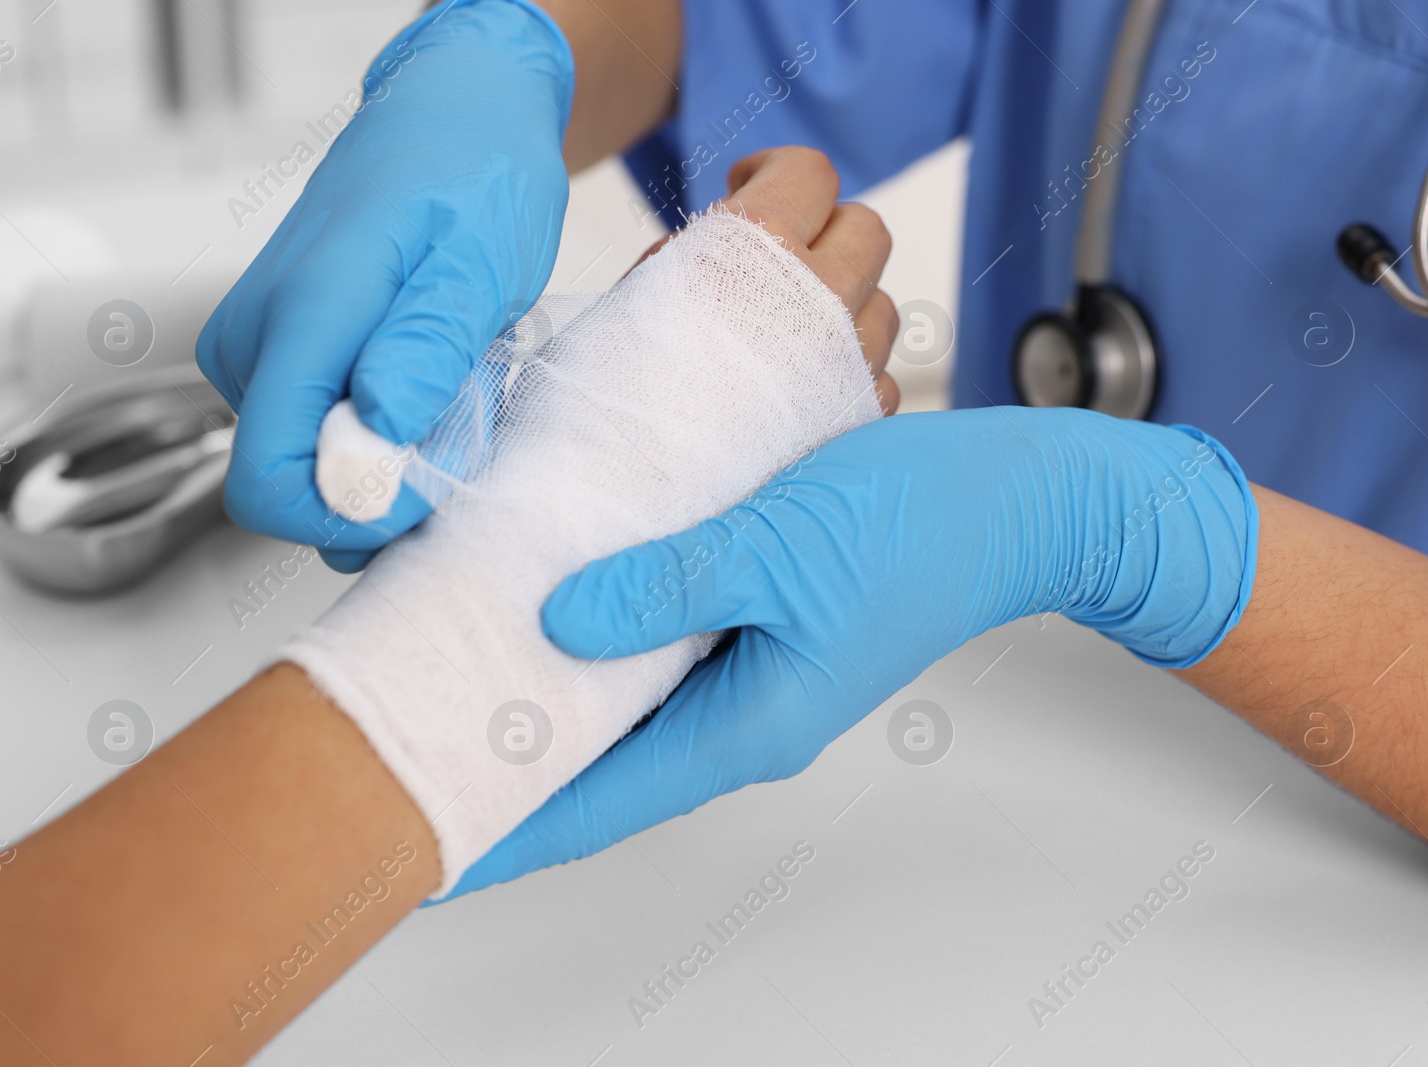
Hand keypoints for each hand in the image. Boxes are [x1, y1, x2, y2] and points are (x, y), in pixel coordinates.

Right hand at [196, 0, 572, 569]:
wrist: (455, 113)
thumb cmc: (474, 174)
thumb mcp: (480, 260)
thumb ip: (427, 349)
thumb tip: (377, 433)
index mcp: (303, 314)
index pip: (268, 480)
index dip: (349, 518)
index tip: (429, 492)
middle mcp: (257, 335)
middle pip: (289, 484)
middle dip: (383, 489)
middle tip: (466, 425)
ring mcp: (258, 344)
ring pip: (310, 463)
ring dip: (393, 458)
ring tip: (456, 387)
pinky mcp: (276, 352)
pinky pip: (320, 430)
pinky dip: (385, 430)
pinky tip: (432, 381)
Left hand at [443, 405, 1255, 897]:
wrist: (1014, 500)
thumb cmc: (921, 526)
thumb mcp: (778, 547)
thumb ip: (664, 584)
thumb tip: (558, 616)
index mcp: (747, 725)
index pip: (596, 804)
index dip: (504, 826)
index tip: (421, 842)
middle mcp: (743, 716)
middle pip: (601, 766)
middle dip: (510, 762)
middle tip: (413, 747)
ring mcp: (751, 675)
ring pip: (626, 709)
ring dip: (549, 697)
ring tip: (457, 676)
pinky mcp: (757, 627)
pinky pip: (658, 653)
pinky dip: (600, 641)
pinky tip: (552, 603)